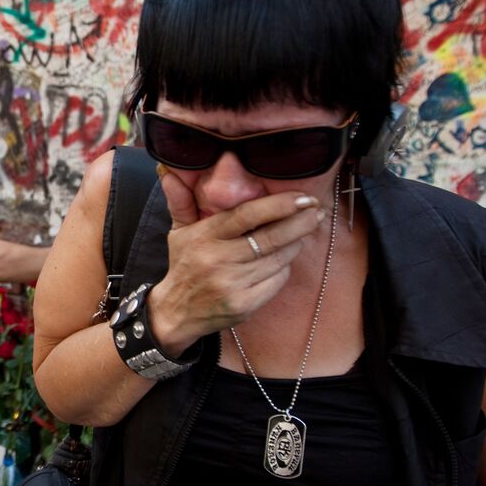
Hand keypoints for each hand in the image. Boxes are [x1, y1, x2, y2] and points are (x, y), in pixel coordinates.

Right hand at [145, 169, 325, 355]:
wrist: (176, 312)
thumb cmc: (184, 265)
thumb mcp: (178, 232)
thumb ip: (180, 201)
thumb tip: (168, 173)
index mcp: (205, 236)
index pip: (247, 215)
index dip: (279, 205)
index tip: (303, 197)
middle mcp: (218, 260)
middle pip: (270, 237)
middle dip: (300, 222)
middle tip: (317, 211)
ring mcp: (233, 284)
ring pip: (278, 259)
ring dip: (295, 243)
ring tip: (302, 232)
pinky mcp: (245, 305)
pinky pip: (277, 281)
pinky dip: (284, 268)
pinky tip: (284, 260)